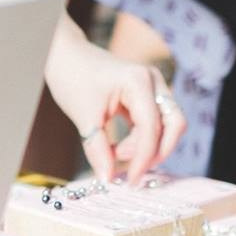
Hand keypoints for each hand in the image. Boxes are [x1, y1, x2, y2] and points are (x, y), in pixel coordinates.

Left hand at [44, 38, 186, 182]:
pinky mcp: (146, 94)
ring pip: (166, 125)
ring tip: (115, 152)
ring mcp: (152, 86)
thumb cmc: (71, 77)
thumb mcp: (83, 116)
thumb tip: (107, 179)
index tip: (131, 181)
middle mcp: (153, 81)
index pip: (152, 128)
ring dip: (146, 146)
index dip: (143, 158)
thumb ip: (98, 149)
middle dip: (156, 152)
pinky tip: (119, 147)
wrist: (62, 54)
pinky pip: (154, 122)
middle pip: (173, 125)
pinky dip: (141, 138)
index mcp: (139, 82)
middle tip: (131, 169)